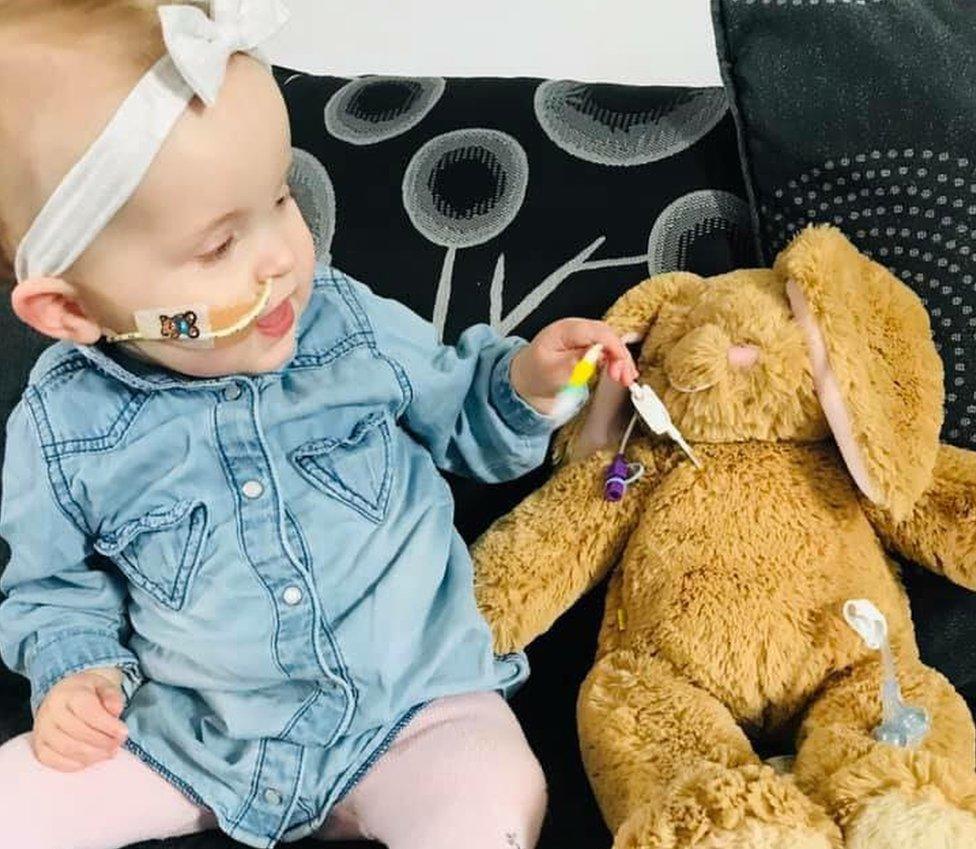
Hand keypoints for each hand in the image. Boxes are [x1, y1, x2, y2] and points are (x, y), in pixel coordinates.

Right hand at [32, 667, 128, 771]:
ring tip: (109, 753)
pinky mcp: (38, 745)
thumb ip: (112, 696)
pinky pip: (52, 761)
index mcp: (69, 693)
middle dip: (102, 742)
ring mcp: (42, 729)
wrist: (65, 694)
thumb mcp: (105, 685)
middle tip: (118, 744)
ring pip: (66, 748)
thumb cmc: (88, 692)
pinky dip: (74, 764)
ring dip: (92, 755)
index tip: (124, 732)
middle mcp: (51, 711)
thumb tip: (115, 711)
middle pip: (77, 732)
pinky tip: (91, 759)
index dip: (107, 725)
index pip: (88, 712)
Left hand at [509, 318, 637, 414]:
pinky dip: (616, 361)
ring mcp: (582, 337)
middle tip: (625, 377)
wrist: (527, 380)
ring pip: (611, 342)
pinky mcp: (587, 346)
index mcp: (564, 331)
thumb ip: (574, 363)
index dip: (614, 347)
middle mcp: (575, 329)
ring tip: (626, 379)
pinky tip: (621, 372)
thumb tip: (595, 354)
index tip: (621, 366)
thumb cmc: (535, 374)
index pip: (597, 332)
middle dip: (620, 356)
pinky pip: (607, 349)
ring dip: (621, 360)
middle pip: (607, 335)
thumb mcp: (552, 372)